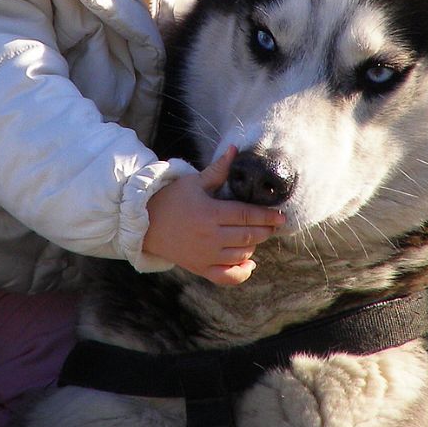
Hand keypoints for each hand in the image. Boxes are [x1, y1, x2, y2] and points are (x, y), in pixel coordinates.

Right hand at [143, 146, 285, 284]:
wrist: (146, 224)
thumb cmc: (172, 199)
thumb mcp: (194, 182)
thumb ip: (218, 169)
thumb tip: (235, 149)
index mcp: (210, 213)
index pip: (247, 216)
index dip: (267, 216)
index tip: (281, 216)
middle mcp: (210, 237)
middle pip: (248, 236)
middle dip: (265, 230)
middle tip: (273, 224)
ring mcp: (205, 255)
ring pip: (241, 255)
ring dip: (253, 246)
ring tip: (255, 236)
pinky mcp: (200, 268)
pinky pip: (227, 277)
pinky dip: (241, 273)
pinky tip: (249, 264)